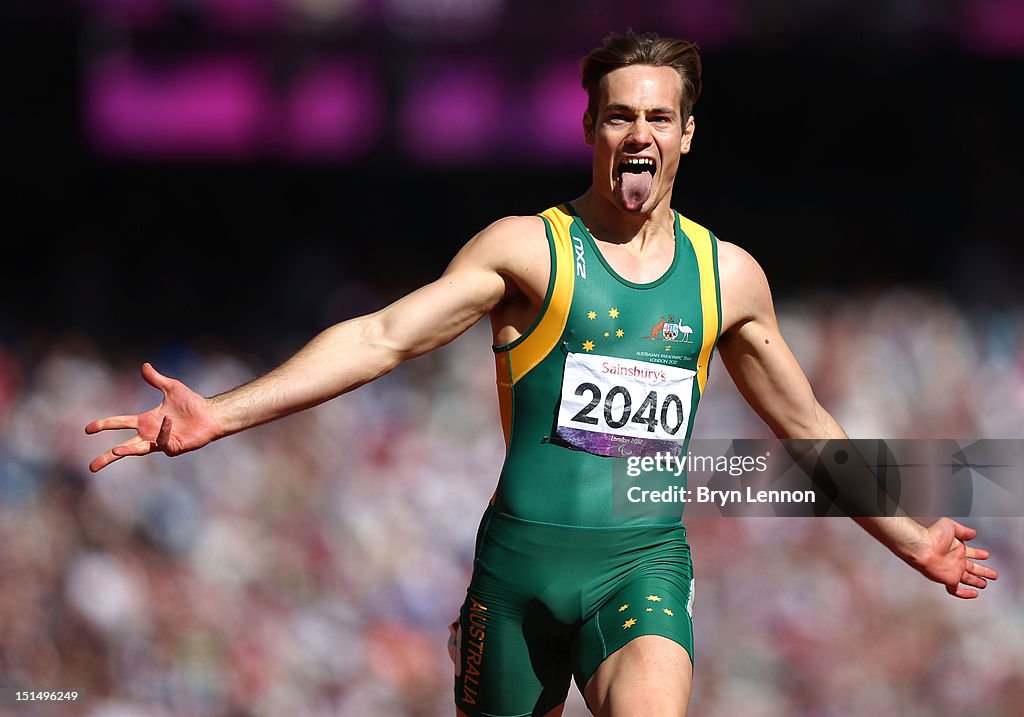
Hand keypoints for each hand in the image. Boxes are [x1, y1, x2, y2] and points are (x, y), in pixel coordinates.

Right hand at [85, 362, 220, 472]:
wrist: (210, 414)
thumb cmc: (192, 403)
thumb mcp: (171, 387)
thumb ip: (156, 379)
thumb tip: (145, 365)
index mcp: (145, 421)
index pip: (120, 423)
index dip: (104, 425)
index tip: (88, 429)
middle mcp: (150, 434)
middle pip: (124, 447)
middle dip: (108, 457)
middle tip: (92, 467)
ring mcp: (160, 442)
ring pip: (139, 450)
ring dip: (127, 451)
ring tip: (115, 452)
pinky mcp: (173, 447)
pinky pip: (163, 441)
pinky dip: (162, 432)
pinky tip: (167, 421)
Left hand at [913, 518, 997, 598]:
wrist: (922, 547)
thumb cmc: (932, 535)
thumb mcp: (950, 526)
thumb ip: (963, 530)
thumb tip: (973, 533)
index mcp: (957, 549)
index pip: (972, 553)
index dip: (979, 554)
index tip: (986, 555)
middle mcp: (955, 560)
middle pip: (972, 568)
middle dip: (983, 571)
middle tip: (992, 574)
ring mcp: (952, 570)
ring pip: (968, 579)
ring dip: (977, 581)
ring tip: (985, 583)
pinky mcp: (948, 579)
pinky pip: (957, 590)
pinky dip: (966, 594)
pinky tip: (973, 594)